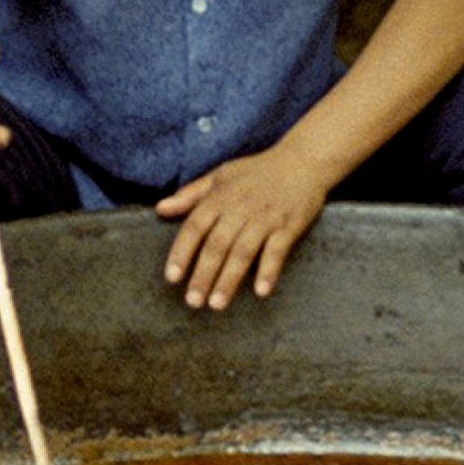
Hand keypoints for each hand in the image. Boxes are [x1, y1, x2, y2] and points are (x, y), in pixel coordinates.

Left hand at [154, 146, 329, 310]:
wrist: (303, 160)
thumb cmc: (258, 171)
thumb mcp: (220, 176)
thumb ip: (190, 195)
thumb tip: (160, 209)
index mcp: (220, 197)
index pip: (195, 227)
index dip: (182, 252)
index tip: (172, 277)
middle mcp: (240, 208)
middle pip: (217, 245)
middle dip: (203, 275)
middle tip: (193, 302)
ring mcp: (265, 218)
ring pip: (243, 252)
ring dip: (229, 280)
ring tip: (217, 304)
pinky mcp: (288, 226)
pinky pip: (277, 251)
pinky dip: (268, 271)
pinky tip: (261, 292)